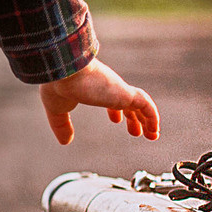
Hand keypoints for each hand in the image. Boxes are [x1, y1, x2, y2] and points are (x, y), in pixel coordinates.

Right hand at [40, 59, 159, 144]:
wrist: (63, 70)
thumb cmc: (58, 83)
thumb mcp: (57, 109)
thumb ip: (62, 125)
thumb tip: (65, 141)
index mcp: (95, 87)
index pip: (111, 98)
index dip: (115, 110)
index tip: (116, 120)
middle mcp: (110, 87)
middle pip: (128, 103)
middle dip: (133, 118)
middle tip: (136, 132)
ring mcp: (119, 90)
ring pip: (141, 104)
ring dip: (147, 120)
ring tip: (152, 135)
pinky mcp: (126, 94)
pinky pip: (146, 105)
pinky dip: (153, 117)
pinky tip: (154, 130)